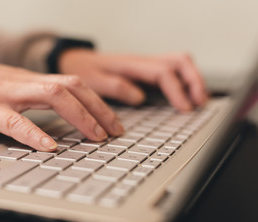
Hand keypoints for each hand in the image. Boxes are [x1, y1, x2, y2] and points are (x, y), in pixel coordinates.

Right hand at [0, 54, 123, 150]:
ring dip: (79, 116)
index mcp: (32, 82)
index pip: (75, 85)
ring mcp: (7, 94)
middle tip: (115, 132)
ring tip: (96, 137)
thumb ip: (34, 101)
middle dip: (99, 109)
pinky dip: (33, 133)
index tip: (114, 123)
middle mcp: (25, 84)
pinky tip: (49, 146)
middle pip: (72, 87)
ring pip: (52, 96)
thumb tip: (59, 120)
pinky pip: (13, 120)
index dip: (99, 103)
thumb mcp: (12, 90)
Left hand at [59, 49, 207, 110]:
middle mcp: (141, 62)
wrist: (74, 61)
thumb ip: (115, 87)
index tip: (185, 108)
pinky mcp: (144, 70)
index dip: (177, 90)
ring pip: (178, 63)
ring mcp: (144, 65)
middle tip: (201, 102)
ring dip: (192, 79)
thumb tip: (140, 97)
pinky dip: (183, 81)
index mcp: (130, 65)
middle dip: (195, 80)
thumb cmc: (82, 70)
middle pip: (178, 61)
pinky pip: (170, 70)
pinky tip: (184, 96)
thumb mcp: (92, 81)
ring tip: (199, 100)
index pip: (163, 72)